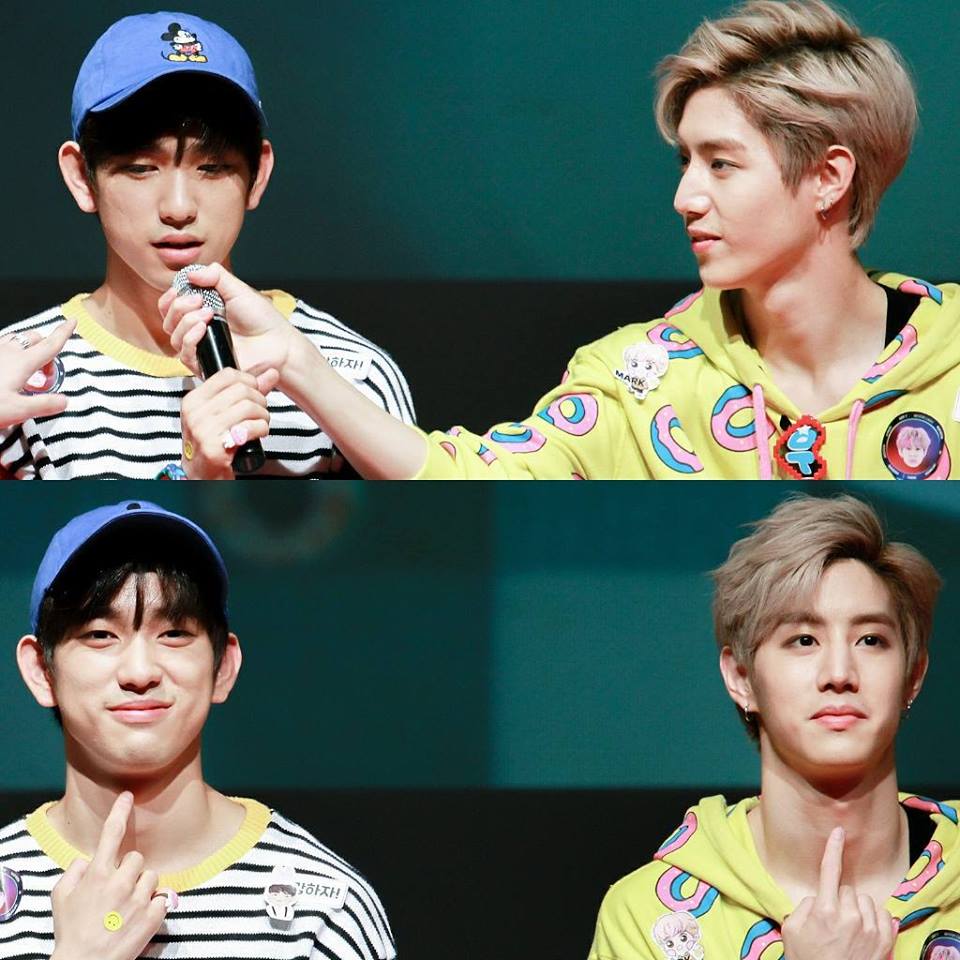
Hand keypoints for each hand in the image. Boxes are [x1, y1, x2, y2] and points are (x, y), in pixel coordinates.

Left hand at [0, 319, 74, 426]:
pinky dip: (10, 353)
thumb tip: (64, 400)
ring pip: (17, 340)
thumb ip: (45, 404)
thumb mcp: (19, 411)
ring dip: (28, 349)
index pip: (51, 344)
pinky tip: (6, 369)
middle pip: (35, 339)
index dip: (64, 333)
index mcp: (23, 363)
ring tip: (26, 371)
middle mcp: (8, 351)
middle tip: (45, 375)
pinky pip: (2, 346)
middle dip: (46, 349)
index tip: (72, 322)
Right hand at [50, 792, 171, 959]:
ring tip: (127, 909)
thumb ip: (73, 872)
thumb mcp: (60, 899)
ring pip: (152, 877)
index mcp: (97, 875)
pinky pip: (164, 898)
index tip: (128, 796)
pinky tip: (139, 919)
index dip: (119, 812)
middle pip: (138, 859)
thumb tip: (87, 859)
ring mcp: (138, 899)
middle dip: (130, 872)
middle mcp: (120, 882)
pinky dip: (155, 907)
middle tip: (118, 892)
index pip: (111, 834)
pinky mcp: (154, 915)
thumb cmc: (71, 932)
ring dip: (143, 889)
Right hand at [158, 263, 302, 380]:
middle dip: (178, 306)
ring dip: (185, 321)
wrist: (278, 344)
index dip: (171, 296)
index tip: (184, 288)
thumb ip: (215, 276)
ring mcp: (201, 348)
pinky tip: (203, 328)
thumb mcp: (238, 290)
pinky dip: (189, 339)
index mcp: (201, 311)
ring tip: (208, 314)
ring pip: (173, 336)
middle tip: (199, 300)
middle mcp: (198, 329)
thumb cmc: (262, 319)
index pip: (170, 305)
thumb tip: (191, 273)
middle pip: (168, 320)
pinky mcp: (206, 364)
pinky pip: (184, 355)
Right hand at [180, 366, 279, 478]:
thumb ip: (246, 393)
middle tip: (260, 413)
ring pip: (249, 407)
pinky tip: (258, 435)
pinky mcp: (215, 448)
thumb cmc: (212, 443)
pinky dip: (262, 430)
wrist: (200, 476)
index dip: (249, 381)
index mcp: (193, 400)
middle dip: (260, 400)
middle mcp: (195, 413)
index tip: (254, 393)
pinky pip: (249, 428)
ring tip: (260, 424)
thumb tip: (271, 372)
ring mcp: (203, 430)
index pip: (227, 375)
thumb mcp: (220, 415)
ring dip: (263, 416)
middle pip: (242, 390)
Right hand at [781, 827, 895, 959]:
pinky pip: (882, 914)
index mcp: (824, 910)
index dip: (833, 849)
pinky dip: (873, 919)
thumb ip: (804, 906)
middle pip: (847, 889)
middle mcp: (850, 916)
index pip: (829, 871)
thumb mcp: (792, 929)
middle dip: (839, 899)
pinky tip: (864, 931)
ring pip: (865, 900)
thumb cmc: (807, 958)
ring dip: (857, 909)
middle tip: (832, 919)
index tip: (839, 832)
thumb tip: (818, 897)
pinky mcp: (884, 940)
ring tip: (848, 928)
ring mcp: (869, 928)